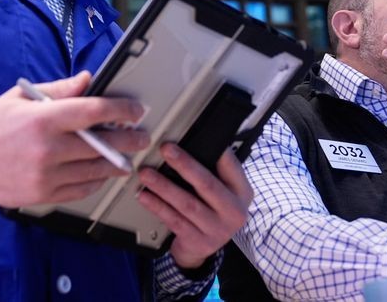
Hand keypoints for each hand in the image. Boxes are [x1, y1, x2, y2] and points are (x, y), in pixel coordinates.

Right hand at [0, 71, 148, 206]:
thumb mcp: (21, 97)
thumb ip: (59, 90)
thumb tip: (88, 80)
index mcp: (43, 119)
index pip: (94, 112)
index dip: (122, 110)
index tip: (135, 110)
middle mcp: (47, 149)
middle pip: (103, 145)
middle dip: (129, 139)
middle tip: (141, 136)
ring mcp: (46, 175)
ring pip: (96, 170)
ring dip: (116, 162)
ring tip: (126, 155)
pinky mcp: (43, 196)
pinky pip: (82, 190)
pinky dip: (95, 180)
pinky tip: (100, 172)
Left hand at [136, 146, 253, 269]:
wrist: (203, 249)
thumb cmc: (210, 211)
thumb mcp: (222, 192)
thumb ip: (214, 171)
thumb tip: (193, 143)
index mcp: (242, 192)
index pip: (231, 166)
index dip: (217, 152)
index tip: (198, 136)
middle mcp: (234, 211)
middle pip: (207, 184)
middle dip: (184, 164)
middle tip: (166, 149)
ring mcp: (218, 230)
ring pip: (187, 204)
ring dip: (164, 186)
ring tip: (147, 173)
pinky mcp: (199, 242)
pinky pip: (174, 220)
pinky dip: (157, 206)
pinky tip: (145, 196)